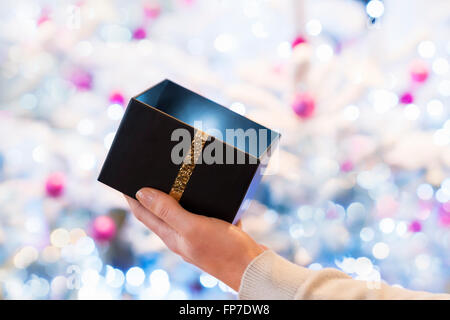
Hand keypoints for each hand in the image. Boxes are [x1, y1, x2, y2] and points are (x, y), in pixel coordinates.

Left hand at [125, 187, 264, 290]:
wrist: (253, 268)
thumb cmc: (223, 250)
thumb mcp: (193, 227)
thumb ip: (168, 211)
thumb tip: (141, 193)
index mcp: (172, 236)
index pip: (144, 214)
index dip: (132, 197)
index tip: (125, 179)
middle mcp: (182, 236)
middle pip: (161, 212)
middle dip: (153, 193)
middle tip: (150, 173)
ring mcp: (199, 236)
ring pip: (183, 212)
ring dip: (178, 195)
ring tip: (177, 178)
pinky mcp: (215, 233)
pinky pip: (204, 213)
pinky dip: (201, 201)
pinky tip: (208, 191)